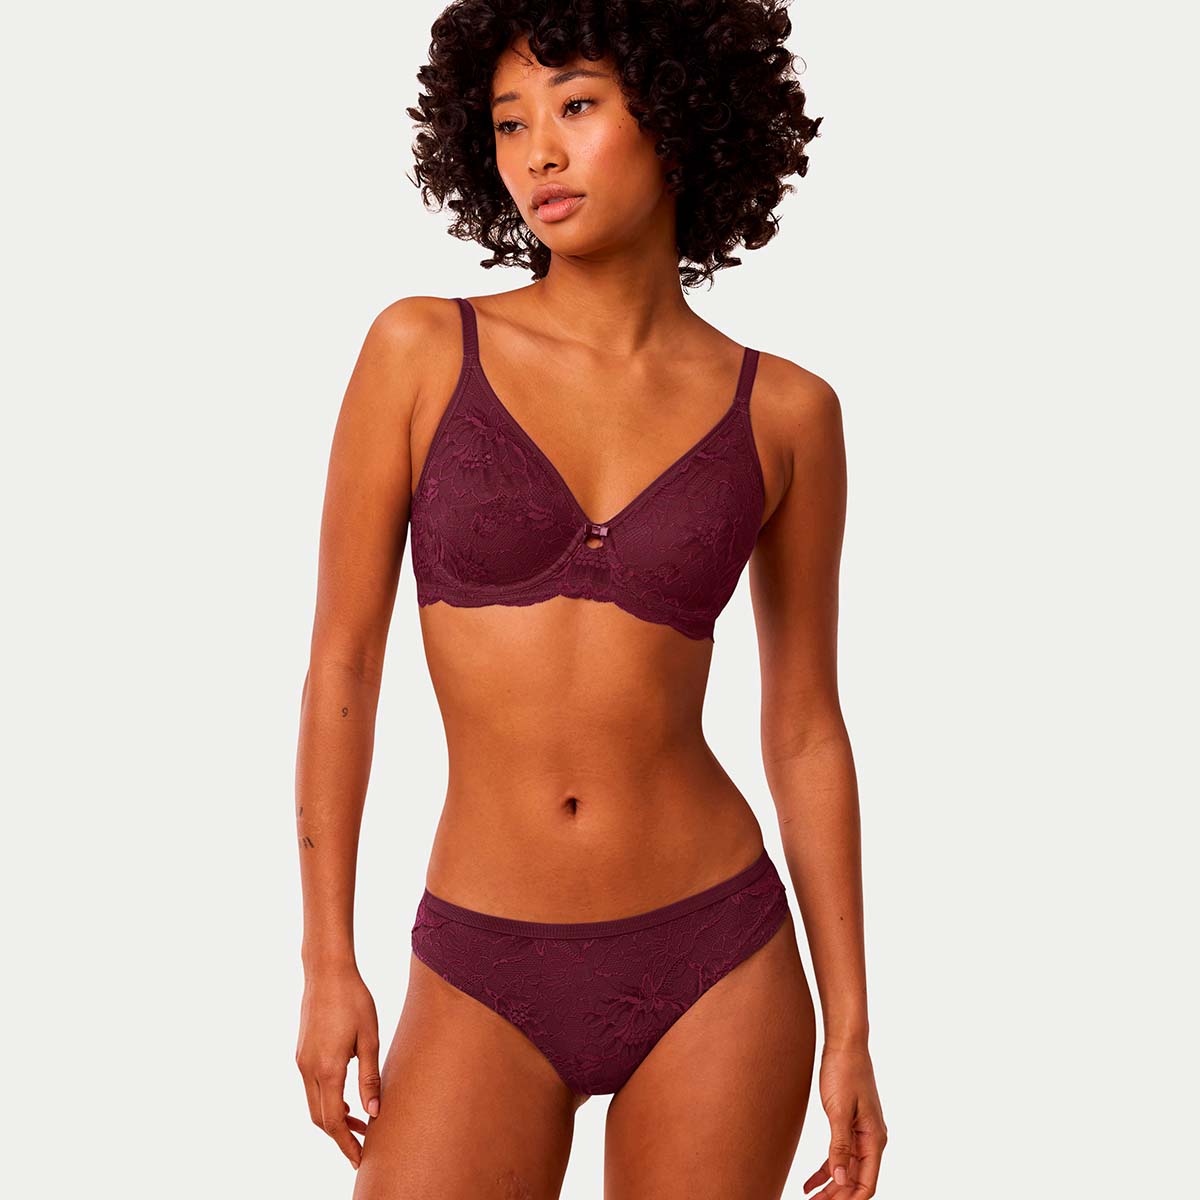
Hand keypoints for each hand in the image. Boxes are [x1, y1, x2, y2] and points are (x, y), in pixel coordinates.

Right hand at [295, 966, 381, 1168]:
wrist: (326, 972)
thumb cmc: (354, 1000)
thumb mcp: (369, 1038)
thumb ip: (370, 1078)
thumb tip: (374, 1114)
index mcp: (327, 1069)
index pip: (333, 1121)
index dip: (346, 1144)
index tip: (360, 1159)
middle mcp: (308, 1069)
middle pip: (320, 1118)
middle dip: (340, 1136)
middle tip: (365, 1144)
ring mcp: (301, 1061)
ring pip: (313, 1105)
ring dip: (334, 1119)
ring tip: (360, 1124)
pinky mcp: (301, 1053)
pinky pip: (311, 1089)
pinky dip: (327, 1102)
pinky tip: (346, 1100)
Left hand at [803, 1042, 887, 1196]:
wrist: (844, 1045)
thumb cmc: (844, 1072)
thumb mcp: (839, 1110)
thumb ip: (839, 1145)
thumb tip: (839, 1180)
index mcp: (874, 1139)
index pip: (867, 1183)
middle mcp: (871, 1140)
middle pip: (855, 1180)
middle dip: (837, 1197)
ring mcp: (860, 1134)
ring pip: (846, 1171)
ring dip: (830, 1187)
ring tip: (810, 1199)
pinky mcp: (848, 1125)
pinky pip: (839, 1155)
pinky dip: (826, 1170)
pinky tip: (810, 1182)